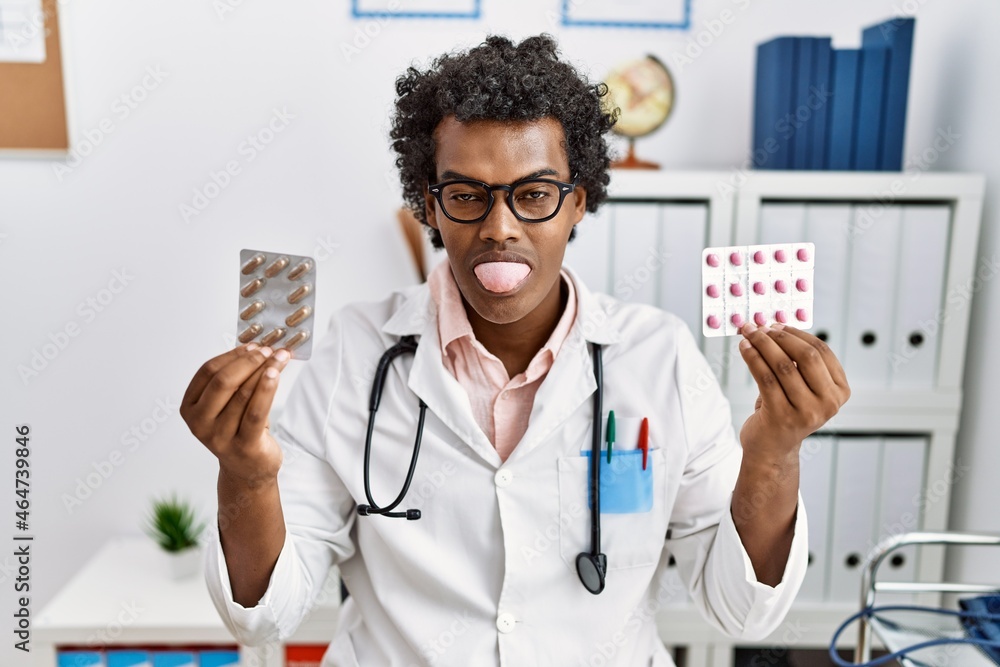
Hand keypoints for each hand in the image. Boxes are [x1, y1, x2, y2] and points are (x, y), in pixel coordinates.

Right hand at [180, 343, 291, 485]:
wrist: (247, 468)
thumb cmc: (237, 429)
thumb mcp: (226, 404)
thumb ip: (233, 379)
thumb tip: (255, 347)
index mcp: (190, 407)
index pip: (208, 372)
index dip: (232, 355)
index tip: (253, 345)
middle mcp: (200, 423)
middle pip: (224, 381)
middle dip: (249, 361)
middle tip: (268, 350)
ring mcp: (219, 437)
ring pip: (243, 394)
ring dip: (264, 371)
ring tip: (280, 358)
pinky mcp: (243, 446)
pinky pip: (256, 412)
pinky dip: (267, 389)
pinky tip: (276, 374)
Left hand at [737, 322, 850, 459]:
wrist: (771, 449)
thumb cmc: (785, 412)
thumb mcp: (802, 388)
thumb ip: (799, 362)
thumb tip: (776, 327)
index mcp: (839, 391)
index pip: (822, 352)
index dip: (798, 334)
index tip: (777, 325)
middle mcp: (828, 403)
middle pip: (806, 356)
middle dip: (780, 337)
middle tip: (760, 327)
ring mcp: (806, 412)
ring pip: (783, 365)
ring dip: (762, 344)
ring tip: (748, 335)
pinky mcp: (782, 416)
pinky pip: (765, 378)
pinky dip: (752, 358)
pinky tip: (744, 349)